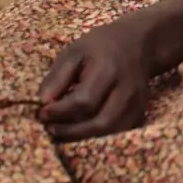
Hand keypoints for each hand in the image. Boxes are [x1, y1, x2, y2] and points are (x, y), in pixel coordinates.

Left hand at [37, 18, 154, 141]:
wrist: (138, 44)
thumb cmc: (100, 46)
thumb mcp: (75, 51)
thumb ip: (58, 76)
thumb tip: (42, 102)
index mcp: (108, 69)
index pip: (84, 101)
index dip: (60, 111)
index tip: (42, 112)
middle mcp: (127, 89)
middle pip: (100, 122)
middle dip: (71, 131)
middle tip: (50, 128)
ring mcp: (137, 103)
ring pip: (111, 132)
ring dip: (84, 138)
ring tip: (63, 133)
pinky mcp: (140, 112)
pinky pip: (119, 133)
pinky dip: (99, 137)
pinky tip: (82, 132)